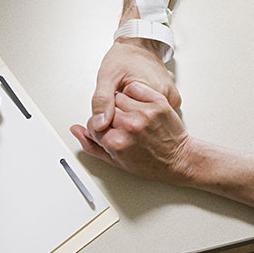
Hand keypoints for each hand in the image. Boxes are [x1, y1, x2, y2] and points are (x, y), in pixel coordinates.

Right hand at [72, 81, 192, 185]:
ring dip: (122, 104)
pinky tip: (140, 106)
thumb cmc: (149, 164)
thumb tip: (75, 130)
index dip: (100, 128)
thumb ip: (91, 145)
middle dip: (111, 117)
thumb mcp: (116, 160)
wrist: (178, 159)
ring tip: (133, 117)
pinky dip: (134, 93)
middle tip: (123, 127)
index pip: (94, 124)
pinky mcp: (157, 102)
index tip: (109, 132)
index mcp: (116, 142)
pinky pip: (134, 88)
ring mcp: (144, 113)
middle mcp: (129, 126)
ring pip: (118, 97)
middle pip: (106, 110)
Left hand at [90, 38, 180, 131]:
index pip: (131, 125)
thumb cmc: (125, 56)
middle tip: (120, 95)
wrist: (140, 45)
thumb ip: (102, 100)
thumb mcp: (108, 76)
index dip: (115, 118)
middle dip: (125, 117)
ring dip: (134, 114)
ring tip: (129, 94)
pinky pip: (153, 115)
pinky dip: (143, 111)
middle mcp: (168, 100)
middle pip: (141, 124)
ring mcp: (172, 102)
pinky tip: (137, 99)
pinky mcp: (172, 102)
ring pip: (147, 121)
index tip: (112, 103)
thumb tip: (100, 124)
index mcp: (156, 95)